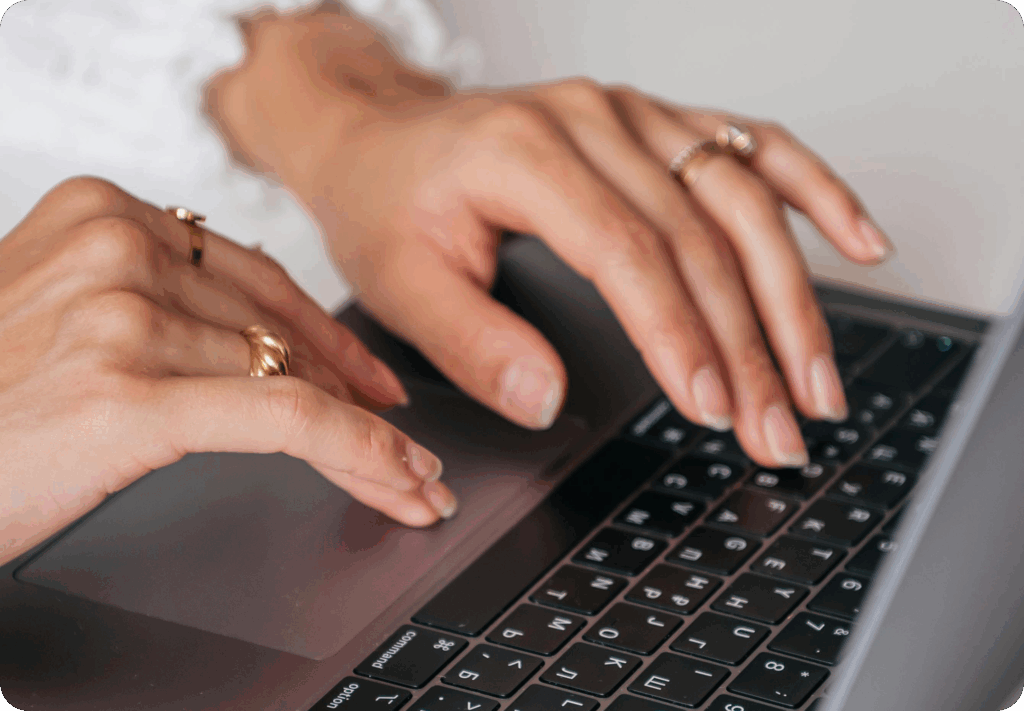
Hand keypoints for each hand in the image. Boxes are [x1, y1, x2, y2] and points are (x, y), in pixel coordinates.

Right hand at [0, 177, 457, 566]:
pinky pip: (285, 420)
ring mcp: (121, 315)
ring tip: (409, 482)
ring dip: (367, 439)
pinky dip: (357, 453)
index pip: (255, 275)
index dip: (332, 334)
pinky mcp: (127, 393)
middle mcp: (114, 247)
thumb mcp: (63, 319)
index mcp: (100, 215)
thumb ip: (150, 306)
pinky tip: (398, 481)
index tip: (375, 378)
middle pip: (282, 326)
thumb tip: (256, 339)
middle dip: (357, 393)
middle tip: (409, 441)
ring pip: (293, 376)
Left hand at [206, 10, 893, 468]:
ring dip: (793, 294)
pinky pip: (751, 146)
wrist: (381, 136)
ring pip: (741, 199)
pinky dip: (813, 192)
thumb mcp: (398, 283)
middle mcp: (592, 121)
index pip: (628, 252)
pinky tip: (858, 243)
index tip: (714, 406)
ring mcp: (632, 115)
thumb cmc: (387, 202)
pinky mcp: (655, 123)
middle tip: (778, 428)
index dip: (680, 335)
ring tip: (819, 379)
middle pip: (699, 236)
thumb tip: (547, 400)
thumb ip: (471, 342)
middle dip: (750, 344)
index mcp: (524, 154)